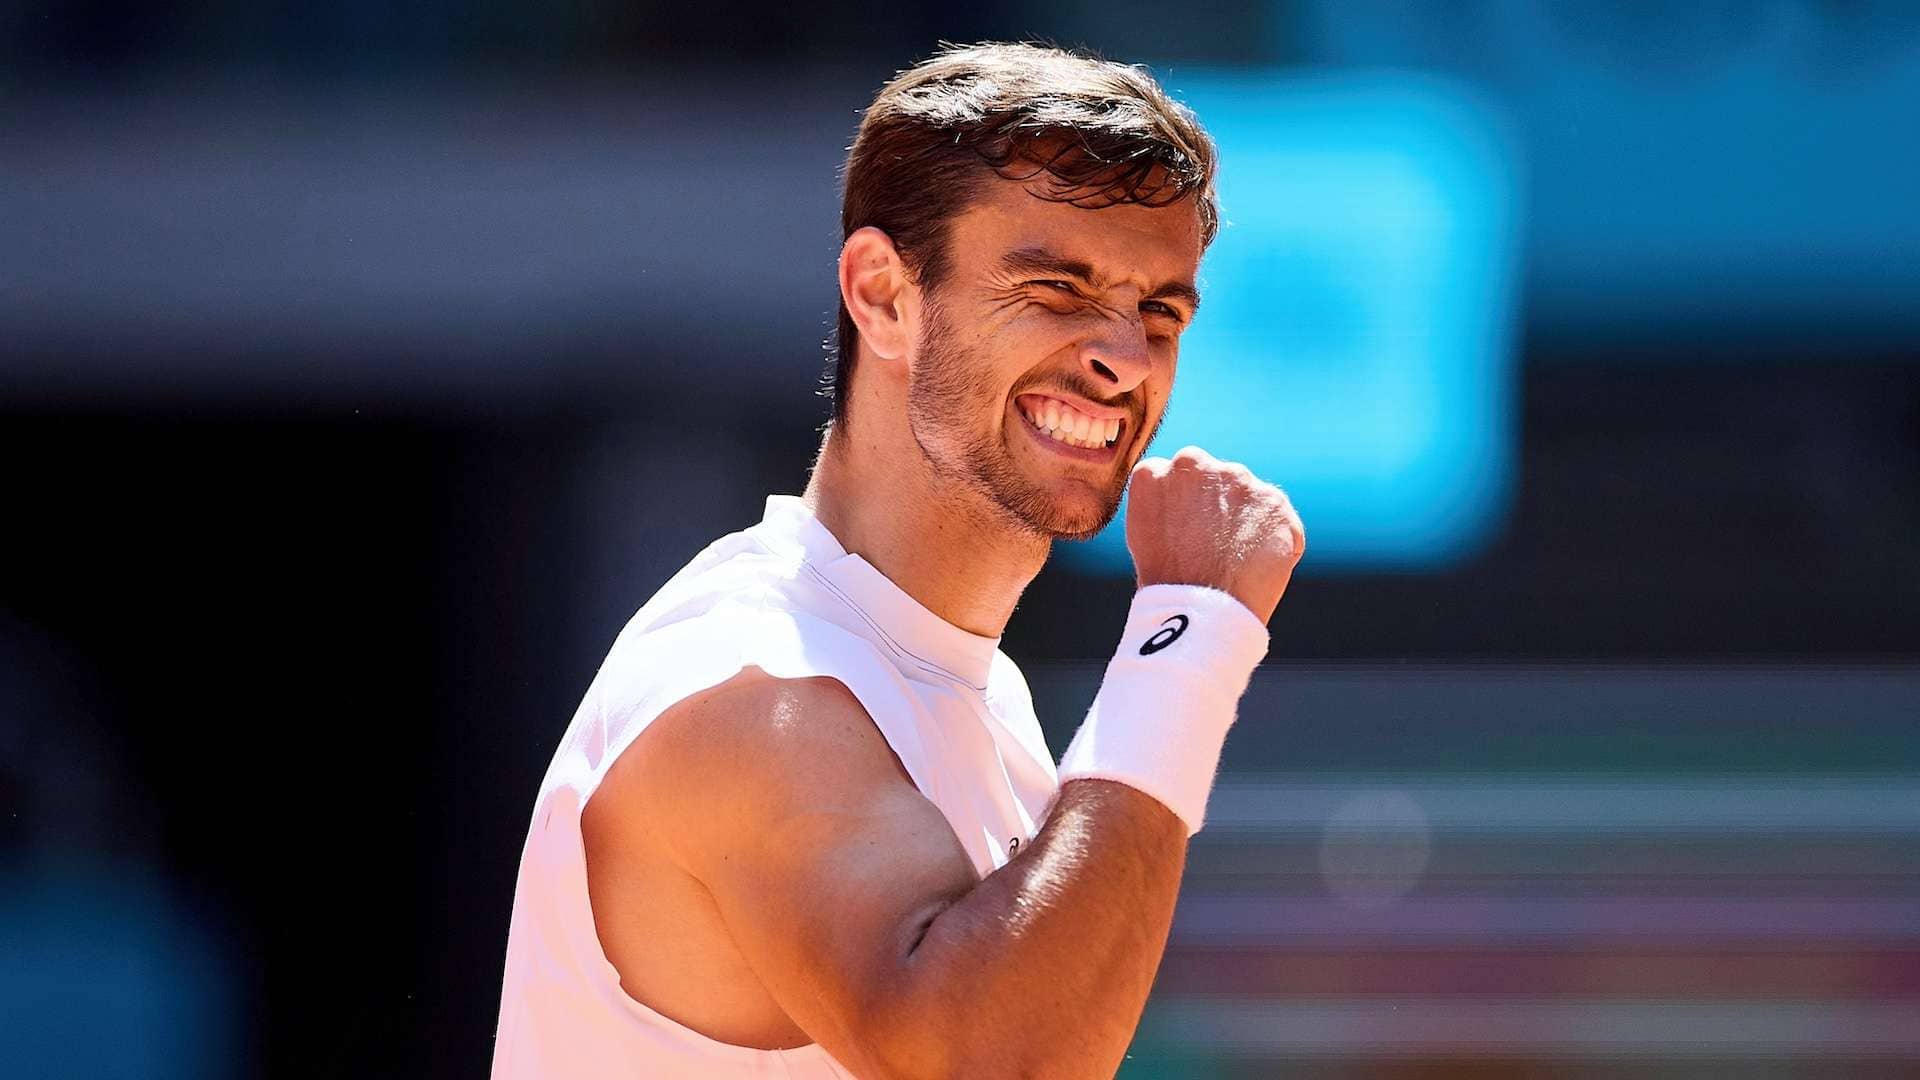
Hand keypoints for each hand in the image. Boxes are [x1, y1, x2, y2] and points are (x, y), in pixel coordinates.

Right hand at [1125, 446, 1304, 623]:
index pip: (1173, 477)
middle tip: (1213, 547)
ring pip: (1246, 496)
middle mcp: (1193, 464)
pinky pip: (1278, 520)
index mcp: (1153, 473)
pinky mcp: (1273, 499)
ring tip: (1235, 563)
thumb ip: (1164, 507)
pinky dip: (1276, 542)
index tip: (1187, 532)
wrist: (1202, 610)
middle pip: (1211, 478)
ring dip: (1246, 521)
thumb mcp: (1144, 536)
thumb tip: (1185, 507)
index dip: (1184, 506)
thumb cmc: (1167, 586)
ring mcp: (1236, 478)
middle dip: (1216, 504)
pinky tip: (1258, 569)